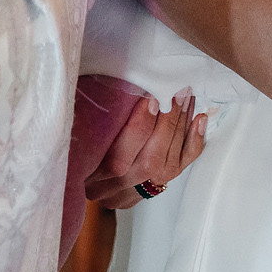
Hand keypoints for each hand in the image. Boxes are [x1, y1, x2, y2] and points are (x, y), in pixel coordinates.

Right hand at [84, 91, 207, 209]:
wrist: (84, 176)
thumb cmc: (77, 140)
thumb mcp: (74, 128)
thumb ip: (87, 113)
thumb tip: (111, 81)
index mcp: (87, 174)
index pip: (117, 159)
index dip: (138, 130)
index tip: (150, 99)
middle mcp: (112, 188)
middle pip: (148, 161)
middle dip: (167, 123)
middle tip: (176, 91)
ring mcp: (136, 190)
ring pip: (167, 162)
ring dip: (180, 125)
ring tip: (186, 96)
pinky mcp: (155, 186)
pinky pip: (180, 166)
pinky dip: (192, 141)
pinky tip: (198, 119)